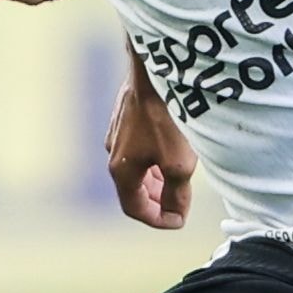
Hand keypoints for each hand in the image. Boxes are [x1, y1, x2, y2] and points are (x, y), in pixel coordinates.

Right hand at [106, 69, 195, 229]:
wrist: (153, 71)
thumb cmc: (166, 118)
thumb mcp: (179, 165)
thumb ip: (177, 195)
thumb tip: (175, 214)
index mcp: (121, 170)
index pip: (134, 208)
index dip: (157, 220)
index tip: (178, 221)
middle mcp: (113, 153)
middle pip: (133, 189)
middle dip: (157, 201)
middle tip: (178, 204)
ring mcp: (116, 133)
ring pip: (136, 167)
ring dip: (155, 180)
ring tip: (177, 180)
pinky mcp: (124, 115)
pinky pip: (137, 147)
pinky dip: (153, 158)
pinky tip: (170, 149)